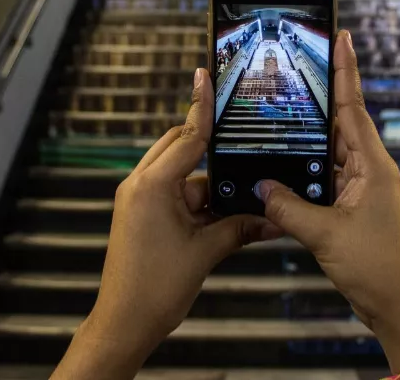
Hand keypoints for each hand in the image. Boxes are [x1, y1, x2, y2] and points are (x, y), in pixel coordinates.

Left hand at [55, 68, 278, 379]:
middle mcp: (141, 185)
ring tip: (247, 184)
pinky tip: (229, 208)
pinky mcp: (143, 215)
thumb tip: (275, 219)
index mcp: (152, 186)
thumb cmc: (154, 288)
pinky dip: (201, 198)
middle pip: (181, 147)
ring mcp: (140, 199)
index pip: (187, 137)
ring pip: (182, 173)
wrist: (124, 321)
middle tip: (242, 129)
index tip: (207, 77)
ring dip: (211, 180)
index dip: (202, 107)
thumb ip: (240, 228)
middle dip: (211, 144)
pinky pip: (177, 194)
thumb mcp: (205, 252)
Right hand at [256, 30, 399, 372]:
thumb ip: (288, 207)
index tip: (341, 36)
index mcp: (373, 166)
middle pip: (340, 122)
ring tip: (282, 109)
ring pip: (330, 150)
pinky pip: (327, 176)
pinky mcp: (354, 206)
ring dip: (309, 135)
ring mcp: (363, 187)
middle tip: (298, 63)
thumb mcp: (325, 235)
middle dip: (321, 95)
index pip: (353, 107)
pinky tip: (285, 163)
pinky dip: (308, 168)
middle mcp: (370, 170)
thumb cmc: (375, 268)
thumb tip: (260, 186)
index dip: (345, 71)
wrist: (396, 304)